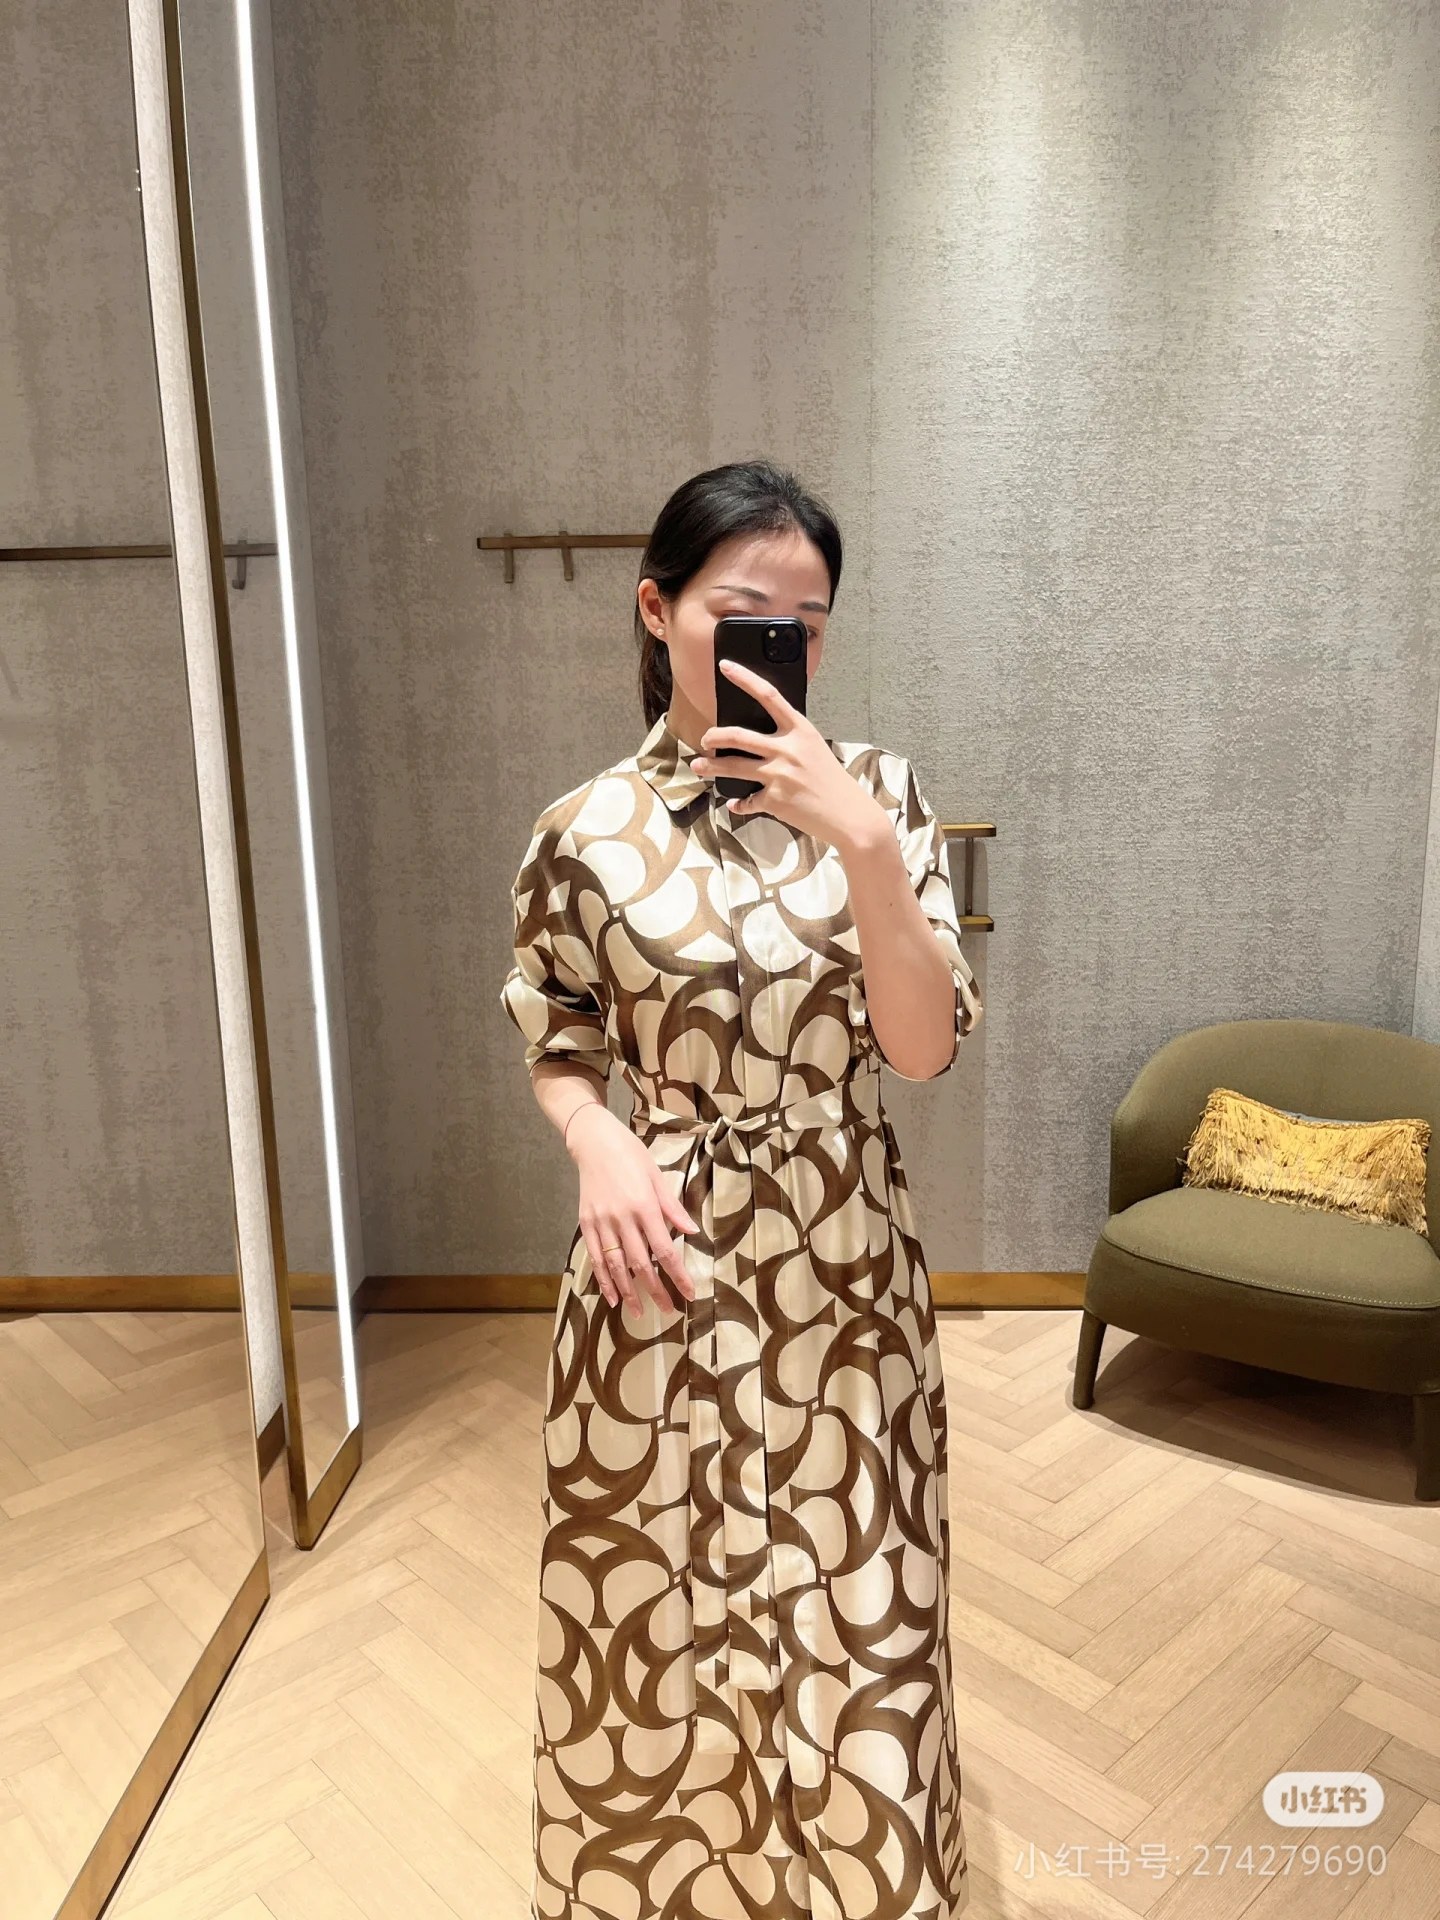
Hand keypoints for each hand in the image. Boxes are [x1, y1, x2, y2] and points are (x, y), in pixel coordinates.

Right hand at [565, 1106, 698, 1315]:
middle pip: (640, 1263)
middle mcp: (622, 1218)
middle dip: (655, 1290)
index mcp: (644, 1206)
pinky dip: (603, 1279)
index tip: (688, 1293)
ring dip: (628, 1292)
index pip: (664, 1250)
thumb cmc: (631, 1155)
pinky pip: (595, 1256)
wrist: (594, 1141)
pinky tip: (611, 1296)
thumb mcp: (657, 1176)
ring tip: (638, 1313)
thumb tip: (692, 1231)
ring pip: (616, 1265)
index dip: (677, 1275)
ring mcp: (601, 1222)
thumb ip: (672, 1207)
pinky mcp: (586, 1223)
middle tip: (668, 1310)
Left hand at [689, 659, 888, 848]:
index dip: (744, 678)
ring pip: (732, 766)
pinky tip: (735, 804)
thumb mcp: (814, 749)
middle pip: (737, 735)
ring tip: (700, 765)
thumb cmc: (832, 781)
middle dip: (714, 736)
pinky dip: (739, 804)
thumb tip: (758, 740)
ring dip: (711, 766)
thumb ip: (789, 740)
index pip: (769, 696)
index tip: (725, 666)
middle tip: (706, 739)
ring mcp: (779, 775)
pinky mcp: (774, 800)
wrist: (848, 815)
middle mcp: (788, 749)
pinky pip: (746, 801)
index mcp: (800, 730)